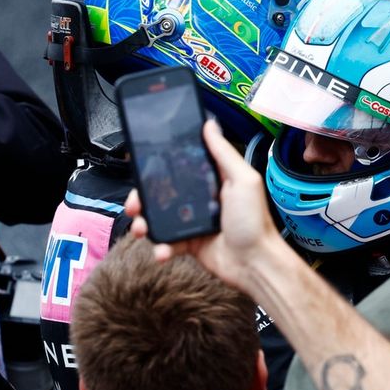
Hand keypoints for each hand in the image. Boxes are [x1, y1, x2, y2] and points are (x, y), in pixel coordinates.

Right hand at [125, 119, 281, 292]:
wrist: (255, 264)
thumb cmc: (255, 222)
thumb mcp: (243, 180)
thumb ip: (224, 153)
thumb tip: (210, 125)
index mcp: (213, 180)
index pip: (180, 167)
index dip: (160, 166)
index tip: (141, 165)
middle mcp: (201, 199)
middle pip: (163, 192)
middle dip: (143, 198)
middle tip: (134, 204)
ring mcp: (194, 222)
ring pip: (159, 218)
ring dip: (145, 223)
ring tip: (141, 228)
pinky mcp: (190, 244)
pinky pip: (167, 243)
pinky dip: (160, 247)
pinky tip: (162, 251)